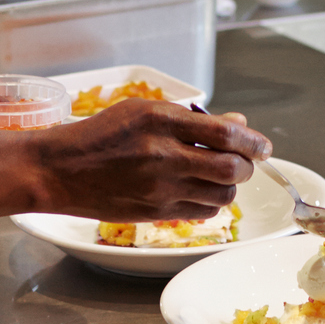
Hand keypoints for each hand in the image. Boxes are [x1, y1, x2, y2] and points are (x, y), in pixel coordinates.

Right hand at [30, 101, 268, 222]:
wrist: (61, 170)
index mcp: (161, 120)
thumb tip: (238, 124)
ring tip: (218, 176)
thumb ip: (192, 120)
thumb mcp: (144, 112)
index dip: (253, 141)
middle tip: (243, 161)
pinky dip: (210, 202)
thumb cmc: (101, 134)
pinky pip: (202, 211)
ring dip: (230, 186)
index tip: (263, 145)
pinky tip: (199, 190)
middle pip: (231, 168)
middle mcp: (164, 155)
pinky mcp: (155, 211)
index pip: (225, 133)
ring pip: (222, 195)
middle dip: (246, 165)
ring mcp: (160, 187)